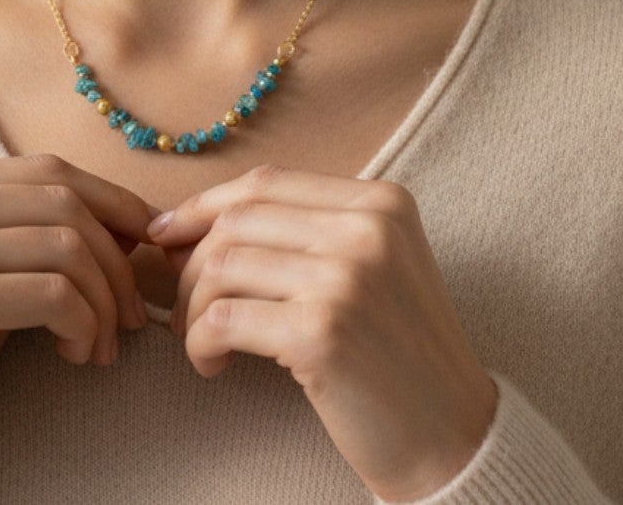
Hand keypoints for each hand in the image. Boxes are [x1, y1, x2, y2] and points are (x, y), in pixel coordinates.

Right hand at [0, 153, 155, 481]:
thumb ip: (20, 234)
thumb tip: (126, 222)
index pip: (47, 169)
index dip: (110, 201)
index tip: (147, 243)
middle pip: (64, 201)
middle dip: (117, 258)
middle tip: (130, 314)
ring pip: (66, 246)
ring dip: (103, 301)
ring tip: (100, 345)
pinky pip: (53, 294)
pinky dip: (83, 325)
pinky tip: (76, 354)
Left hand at [148, 163, 498, 501]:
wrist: (455, 439)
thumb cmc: (398, 355)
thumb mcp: (373, 267)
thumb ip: (307, 231)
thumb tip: (192, 221)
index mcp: (381, 202)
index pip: (267, 183)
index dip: (206, 205)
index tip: (167, 232)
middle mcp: (366, 229)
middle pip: (238, 220)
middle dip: (191, 260)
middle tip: (180, 302)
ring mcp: (345, 278)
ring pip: (222, 265)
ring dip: (192, 307)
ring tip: (198, 339)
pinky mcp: (321, 332)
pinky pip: (222, 319)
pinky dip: (200, 342)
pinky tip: (212, 365)